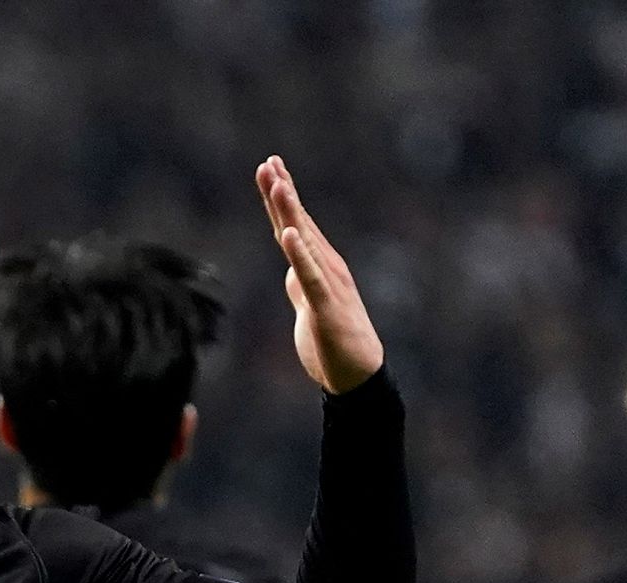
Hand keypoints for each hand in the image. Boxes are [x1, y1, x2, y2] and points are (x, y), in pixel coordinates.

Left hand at [255, 156, 383, 394]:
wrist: (357, 376)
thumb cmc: (335, 343)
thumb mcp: (310, 307)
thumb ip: (301, 285)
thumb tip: (291, 271)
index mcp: (319, 267)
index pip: (295, 226)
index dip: (281, 199)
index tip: (270, 168)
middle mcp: (326, 268)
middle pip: (298, 224)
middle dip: (283, 193)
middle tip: (269, 162)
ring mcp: (328, 284)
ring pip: (304, 242)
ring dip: (290, 212)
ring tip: (278, 183)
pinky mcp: (326, 306)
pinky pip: (309, 275)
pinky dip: (298, 254)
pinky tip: (288, 233)